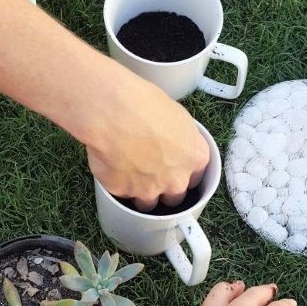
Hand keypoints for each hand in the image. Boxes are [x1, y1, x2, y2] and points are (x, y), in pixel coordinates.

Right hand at [86, 61, 208, 210]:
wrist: (111, 110)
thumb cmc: (143, 103)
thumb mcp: (176, 115)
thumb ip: (181, 138)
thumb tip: (173, 141)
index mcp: (195, 158)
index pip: (195, 178)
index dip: (182, 172)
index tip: (174, 167)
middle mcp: (176, 179)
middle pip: (174, 197)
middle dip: (164, 187)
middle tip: (150, 168)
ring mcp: (149, 190)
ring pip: (147, 202)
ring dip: (140, 189)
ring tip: (127, 168)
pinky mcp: (122, 191)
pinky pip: (121, 192)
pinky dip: (116, 182)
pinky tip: (110, 162)